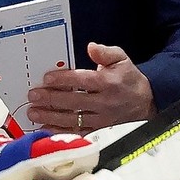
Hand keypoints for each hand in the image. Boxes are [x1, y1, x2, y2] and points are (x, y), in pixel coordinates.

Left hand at [26, 43, 154, 132]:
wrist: (146, 102)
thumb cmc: (129, 79)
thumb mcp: (122, 59)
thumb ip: (105, 53)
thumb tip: (92, 47)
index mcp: (108, 83)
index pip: (83, 81)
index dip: (64, 80)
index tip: (47, 79)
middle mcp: (104, 102)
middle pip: (74, 102)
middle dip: (51, 99)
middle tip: (33, 96)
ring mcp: (100, 119)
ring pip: (72, 119)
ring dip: (50, 116)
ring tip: (33, 112)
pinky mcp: (98, 129)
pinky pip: (77, 132)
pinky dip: (60, 131)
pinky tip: (44, 128)